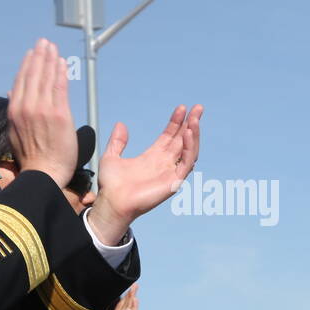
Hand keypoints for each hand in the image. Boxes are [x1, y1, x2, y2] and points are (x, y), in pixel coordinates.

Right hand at [7, 39, 75, 188]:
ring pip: (46, 78)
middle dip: (39, 56)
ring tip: (53, 47)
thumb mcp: (15, 132)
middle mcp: (26, 107)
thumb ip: (15, 111)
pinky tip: (62, 63)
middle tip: (44, 42)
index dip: (28, 64)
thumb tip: (12, 93)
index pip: (21, 81)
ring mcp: (42, 110)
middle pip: (33, 75)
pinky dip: (60, 73)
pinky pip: (59, 88)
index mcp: (15, 111)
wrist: (43, 173)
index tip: (32, 52)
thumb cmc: (32, 157)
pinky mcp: (59, 114)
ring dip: (50, 59)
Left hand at [88, 104, 202, 244]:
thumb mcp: (111, 157)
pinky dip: (190, 149)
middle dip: (191, 123)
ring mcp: (170, 172)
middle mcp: (164, 164)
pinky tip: (188, 134)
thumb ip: (117, 141)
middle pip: (183, 140)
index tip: (181, 108)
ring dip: (194, 134)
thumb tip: (121, 124)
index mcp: (153, 157)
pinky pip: (186, 163)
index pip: (170, 136)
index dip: (176, 122)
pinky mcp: (173, 182)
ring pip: (189, 150)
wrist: (112, 202)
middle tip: (198, 107)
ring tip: (195, 118)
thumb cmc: (111, 186)